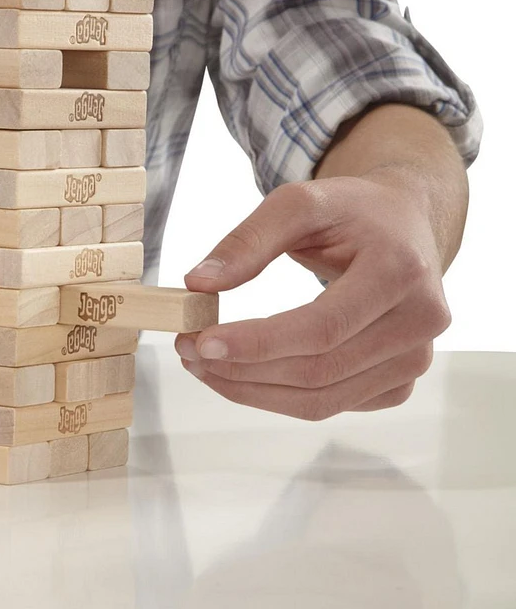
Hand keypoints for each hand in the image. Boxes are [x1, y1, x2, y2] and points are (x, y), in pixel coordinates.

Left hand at [175, 176, 451, 419]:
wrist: (406, 224)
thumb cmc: (353, 210)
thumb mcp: (300, 202)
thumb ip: (248, 241)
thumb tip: (197, 285)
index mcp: (400, 270)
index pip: (322, 327)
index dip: (257, 343)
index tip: (201, 342)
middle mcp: (420, 321)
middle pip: (318, 370)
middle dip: (243, 369)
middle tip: (188, 351)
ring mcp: (416, 358)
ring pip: (321, 400)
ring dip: (253, 391)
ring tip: (205, 366)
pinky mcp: (401, 382)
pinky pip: (331, 405)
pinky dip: (279, 397)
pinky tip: (245, 374)